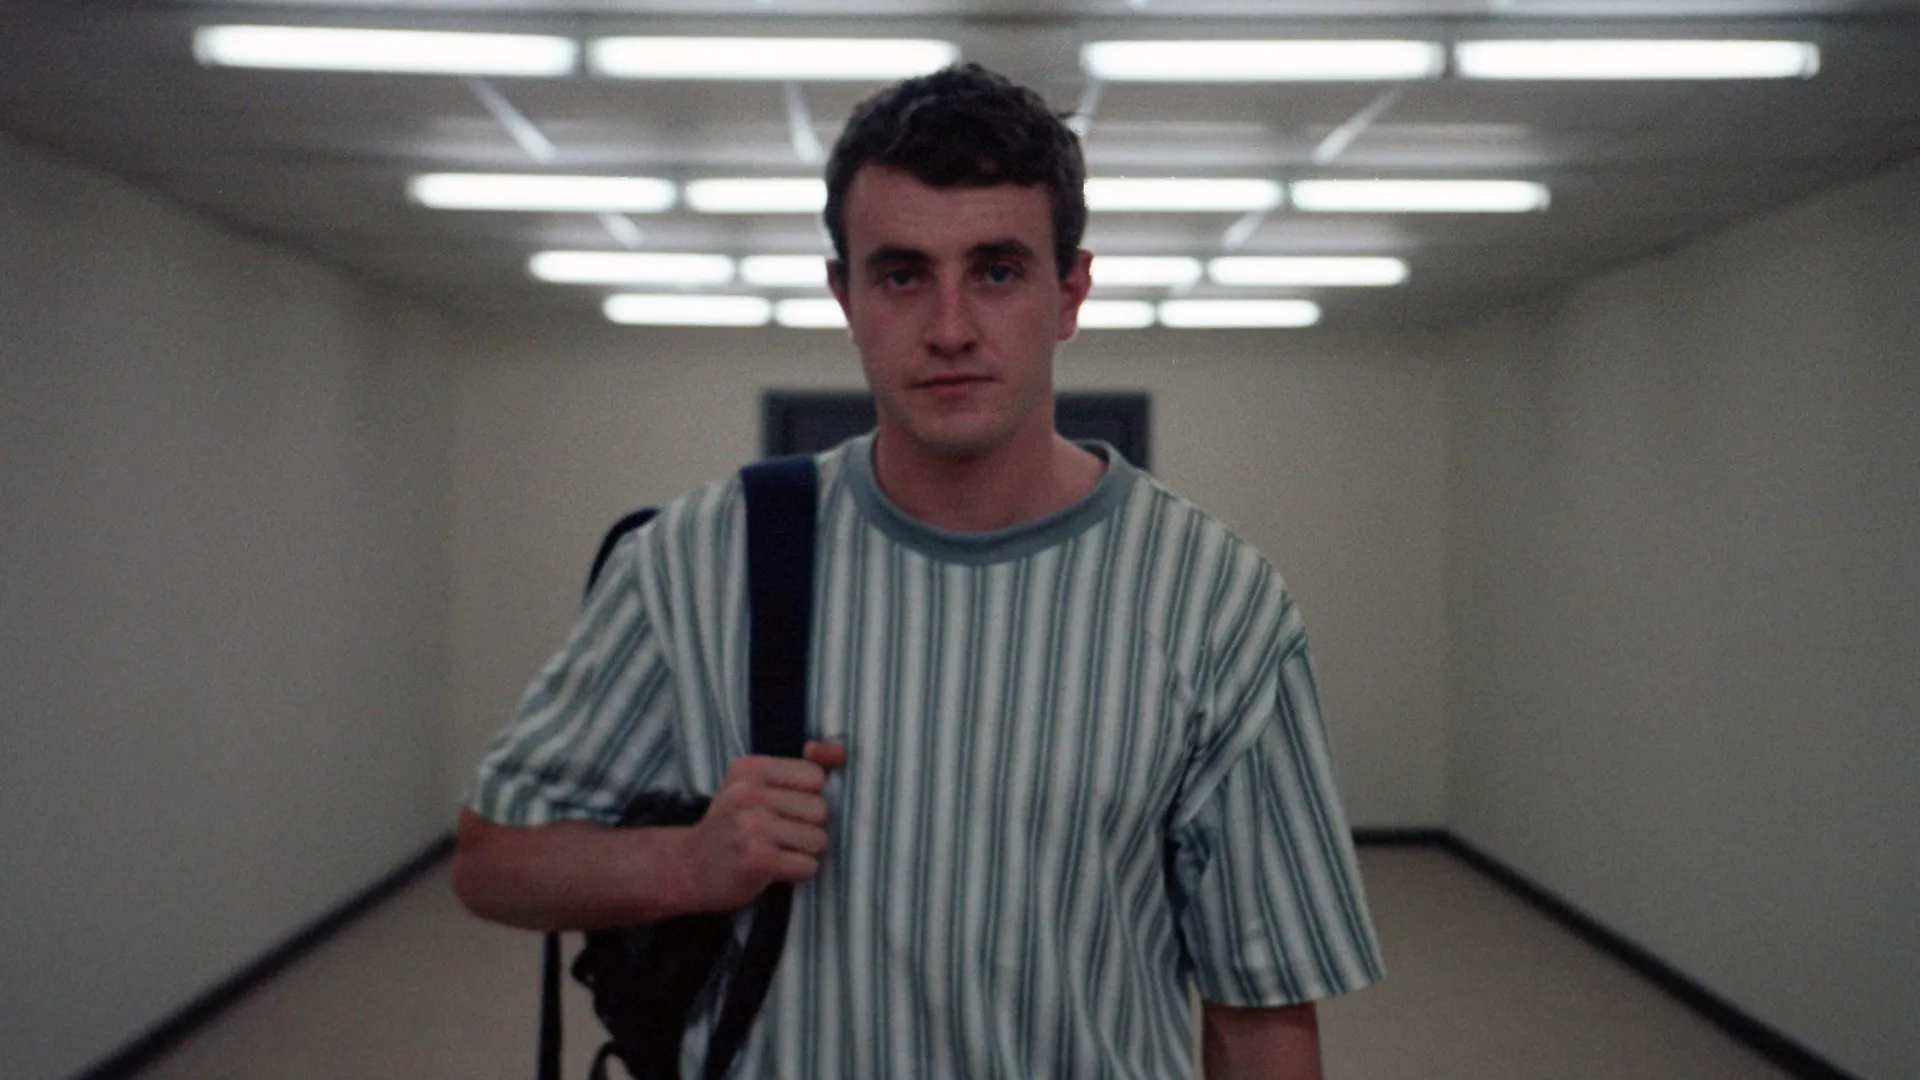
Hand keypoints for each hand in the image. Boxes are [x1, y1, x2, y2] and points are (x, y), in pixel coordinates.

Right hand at [678, 740, 846, 911]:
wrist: (689, 866)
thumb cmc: (733, 824)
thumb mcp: (756, 784)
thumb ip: (801, 766)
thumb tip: (840, 751)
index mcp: (750, 768)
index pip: (814, 776)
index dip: (807, 797)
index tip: (783, 808)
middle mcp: (748, 793)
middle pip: (820, 809)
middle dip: (808, 827)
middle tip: (780, 835)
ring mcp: (751, 826)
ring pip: (818, 839)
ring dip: (804, 852)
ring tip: (777, 852)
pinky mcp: (756, 859)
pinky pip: (808, 866)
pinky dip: (799, 872)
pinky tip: (775, 869)